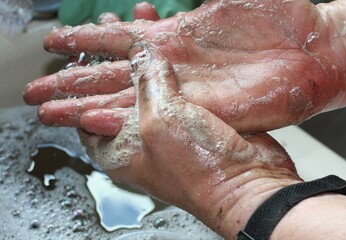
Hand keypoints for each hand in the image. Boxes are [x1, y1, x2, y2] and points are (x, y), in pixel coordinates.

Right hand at [23, 0, 345, 134]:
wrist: (309, 51)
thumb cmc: (278, 17)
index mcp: (175, 36)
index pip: (116, 38)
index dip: (84, 38)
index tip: (56, 41)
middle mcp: (170, 66)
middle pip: (107, 73)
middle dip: (70, 80)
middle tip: (38, 88)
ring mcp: (181, 90)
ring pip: (119, 99)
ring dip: (82, 104)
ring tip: (52, 111)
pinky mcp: (197, 110)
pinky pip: (149, 116)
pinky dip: (118, 118)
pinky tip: (93, 121)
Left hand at [79, 46, 301, 238]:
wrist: (247, 183)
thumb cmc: (198, 169)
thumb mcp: (159, 121)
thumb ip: (145, 84)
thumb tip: (142, 57)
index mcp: (116, 149)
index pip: (85, 111)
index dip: (81, 82)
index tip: (82, 55)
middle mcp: (138, 139)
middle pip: (117, 93)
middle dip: (115, 59)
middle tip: (109, 27)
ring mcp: (167, 129)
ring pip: (150, 85)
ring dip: (146, 56)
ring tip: (140, 23)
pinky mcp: (192, 121)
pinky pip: (176, 86)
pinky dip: (173, 63)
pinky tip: (173, 42)